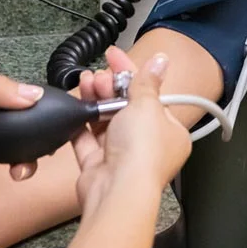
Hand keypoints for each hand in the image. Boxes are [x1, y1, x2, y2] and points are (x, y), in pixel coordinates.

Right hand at [71, 47, 191, 217]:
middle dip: (110, 87)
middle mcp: (147, 145)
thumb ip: (147, 81)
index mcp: (169, 132)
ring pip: (105, 121)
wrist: (117, 191)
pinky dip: (81, 122)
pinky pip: (87, 140)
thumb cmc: (142, 152)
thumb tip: (160, 60)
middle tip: (101, 75)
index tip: (114, 56)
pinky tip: (77, 103)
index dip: (131, 73)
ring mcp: (121, 156)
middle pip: (126, 107)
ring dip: (95, 99)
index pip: (150, 94)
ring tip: (87, 82)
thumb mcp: (147, 105)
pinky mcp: (98, 166)